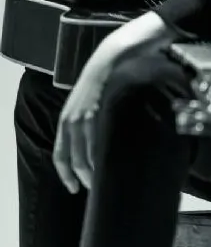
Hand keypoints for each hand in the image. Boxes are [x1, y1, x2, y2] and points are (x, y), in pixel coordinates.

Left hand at [53, 12, 174, 192]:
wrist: (112, 57)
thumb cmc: (109, 80)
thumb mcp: (94, 103)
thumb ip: (93, 122)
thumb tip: (104, 142)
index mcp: (68, 118)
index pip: (61, 153)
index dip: (65, 173)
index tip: (73, 187)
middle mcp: (70, 119)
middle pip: (71, 158)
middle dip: (80, 177)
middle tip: (92, 190)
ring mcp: (81, 116)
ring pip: (83, 155)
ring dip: (91, 172)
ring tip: (102, 183)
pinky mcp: (94, 112)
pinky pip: (94, 142)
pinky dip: (99, 158)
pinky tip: (107, 167)